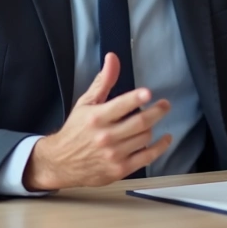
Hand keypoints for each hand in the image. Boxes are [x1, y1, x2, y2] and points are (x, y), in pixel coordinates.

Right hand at [22, 53, 172, 190]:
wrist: (61, 162)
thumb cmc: (76, 130)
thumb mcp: (85, 103)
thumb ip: (103, 81)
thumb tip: (113, 58)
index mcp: (97, 117)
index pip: (121, 105)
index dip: (137, 98)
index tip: (148, 93)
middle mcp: (106, 136)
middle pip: (140, 122)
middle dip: (157, 111)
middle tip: (165, 104)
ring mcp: (114, 155)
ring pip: (145, 138)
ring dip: (154, 127)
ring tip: (155, 119)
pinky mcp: (120, 169)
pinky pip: (147, 157)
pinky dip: (160, 147)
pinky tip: (165, 139)